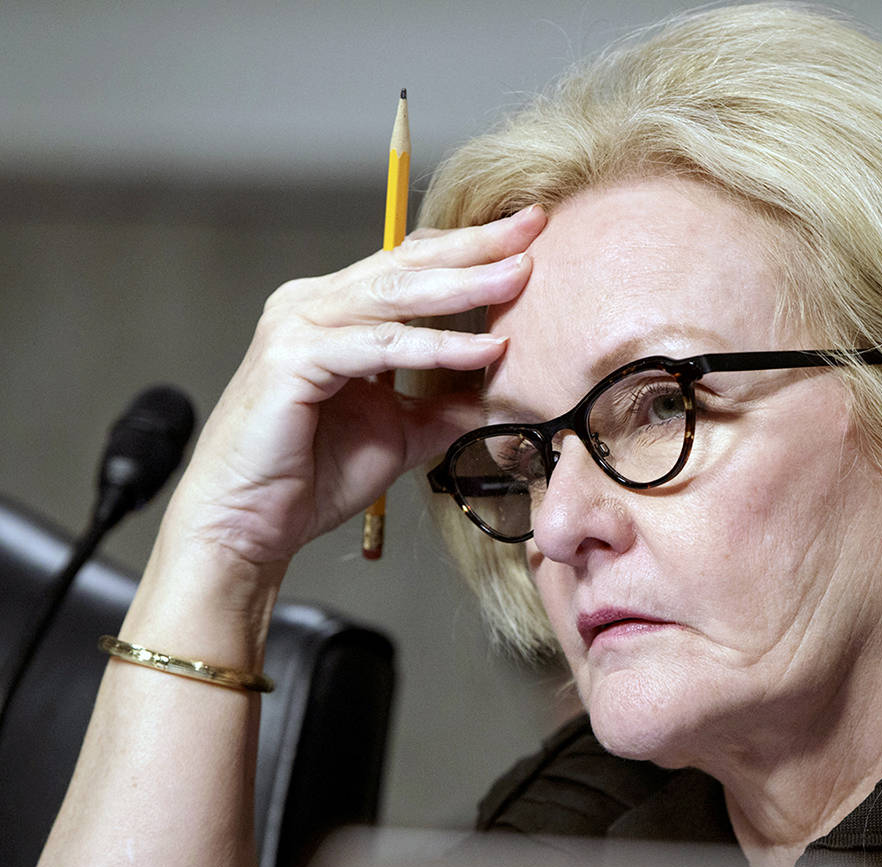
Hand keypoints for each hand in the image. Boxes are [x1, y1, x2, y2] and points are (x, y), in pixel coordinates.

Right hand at [167, 204, 546, 567]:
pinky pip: (382, 347)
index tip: (529, 237)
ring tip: (520, 277)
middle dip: (475, 246)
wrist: (249, 525)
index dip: (469, 249)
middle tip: (532, 227)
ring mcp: (298, 327)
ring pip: (396, 295)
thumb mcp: (401, 432)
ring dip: (464, 285)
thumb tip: (505, 393)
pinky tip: (484, 350)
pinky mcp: (293, 359)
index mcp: (336, 313)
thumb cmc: (310, 476)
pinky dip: (436, 347)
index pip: (411, 265)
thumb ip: (446, 405)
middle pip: (407, 264)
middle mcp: (313, 306)